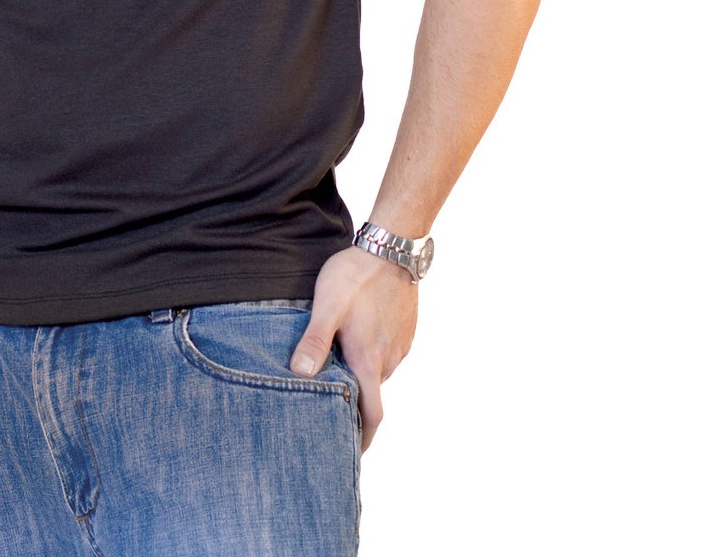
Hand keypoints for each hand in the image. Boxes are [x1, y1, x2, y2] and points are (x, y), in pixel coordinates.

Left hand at [288, 246, 418, 451]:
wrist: (392, 247)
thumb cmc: (355, 276)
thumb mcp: (327, 306)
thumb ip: (314, 341)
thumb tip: (299, 375)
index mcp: (369, 360)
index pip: (372, 415)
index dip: (363, 439)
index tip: (352, 456)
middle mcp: (388, 359)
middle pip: (373, 395)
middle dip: (355, 409)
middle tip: (330, 413)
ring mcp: (399, 344)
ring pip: (377, 372)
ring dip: (361, 379)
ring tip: (335, 375)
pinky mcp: (404, 329)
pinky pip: (385, 353)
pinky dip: (370, 358)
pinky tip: (352, 343)